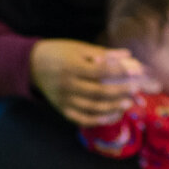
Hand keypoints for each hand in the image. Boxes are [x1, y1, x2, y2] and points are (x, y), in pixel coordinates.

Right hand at [29, 39, 145, 124]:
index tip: (136, 72)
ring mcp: (64, 99)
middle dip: (120, 92)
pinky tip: (112, 115)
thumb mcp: (79, 48)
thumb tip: (127, 55)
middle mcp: (67, 85)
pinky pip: (82, 119)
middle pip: (98, 92)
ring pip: (92, 108)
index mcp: (72, 66)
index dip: (120, 72)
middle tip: (135, 90)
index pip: (100, 71)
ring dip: (113, 107)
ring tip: (128, 104)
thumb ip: (102, 53)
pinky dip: (98, 120)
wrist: (32, 65)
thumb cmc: (59, 52)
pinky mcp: (62, 109)